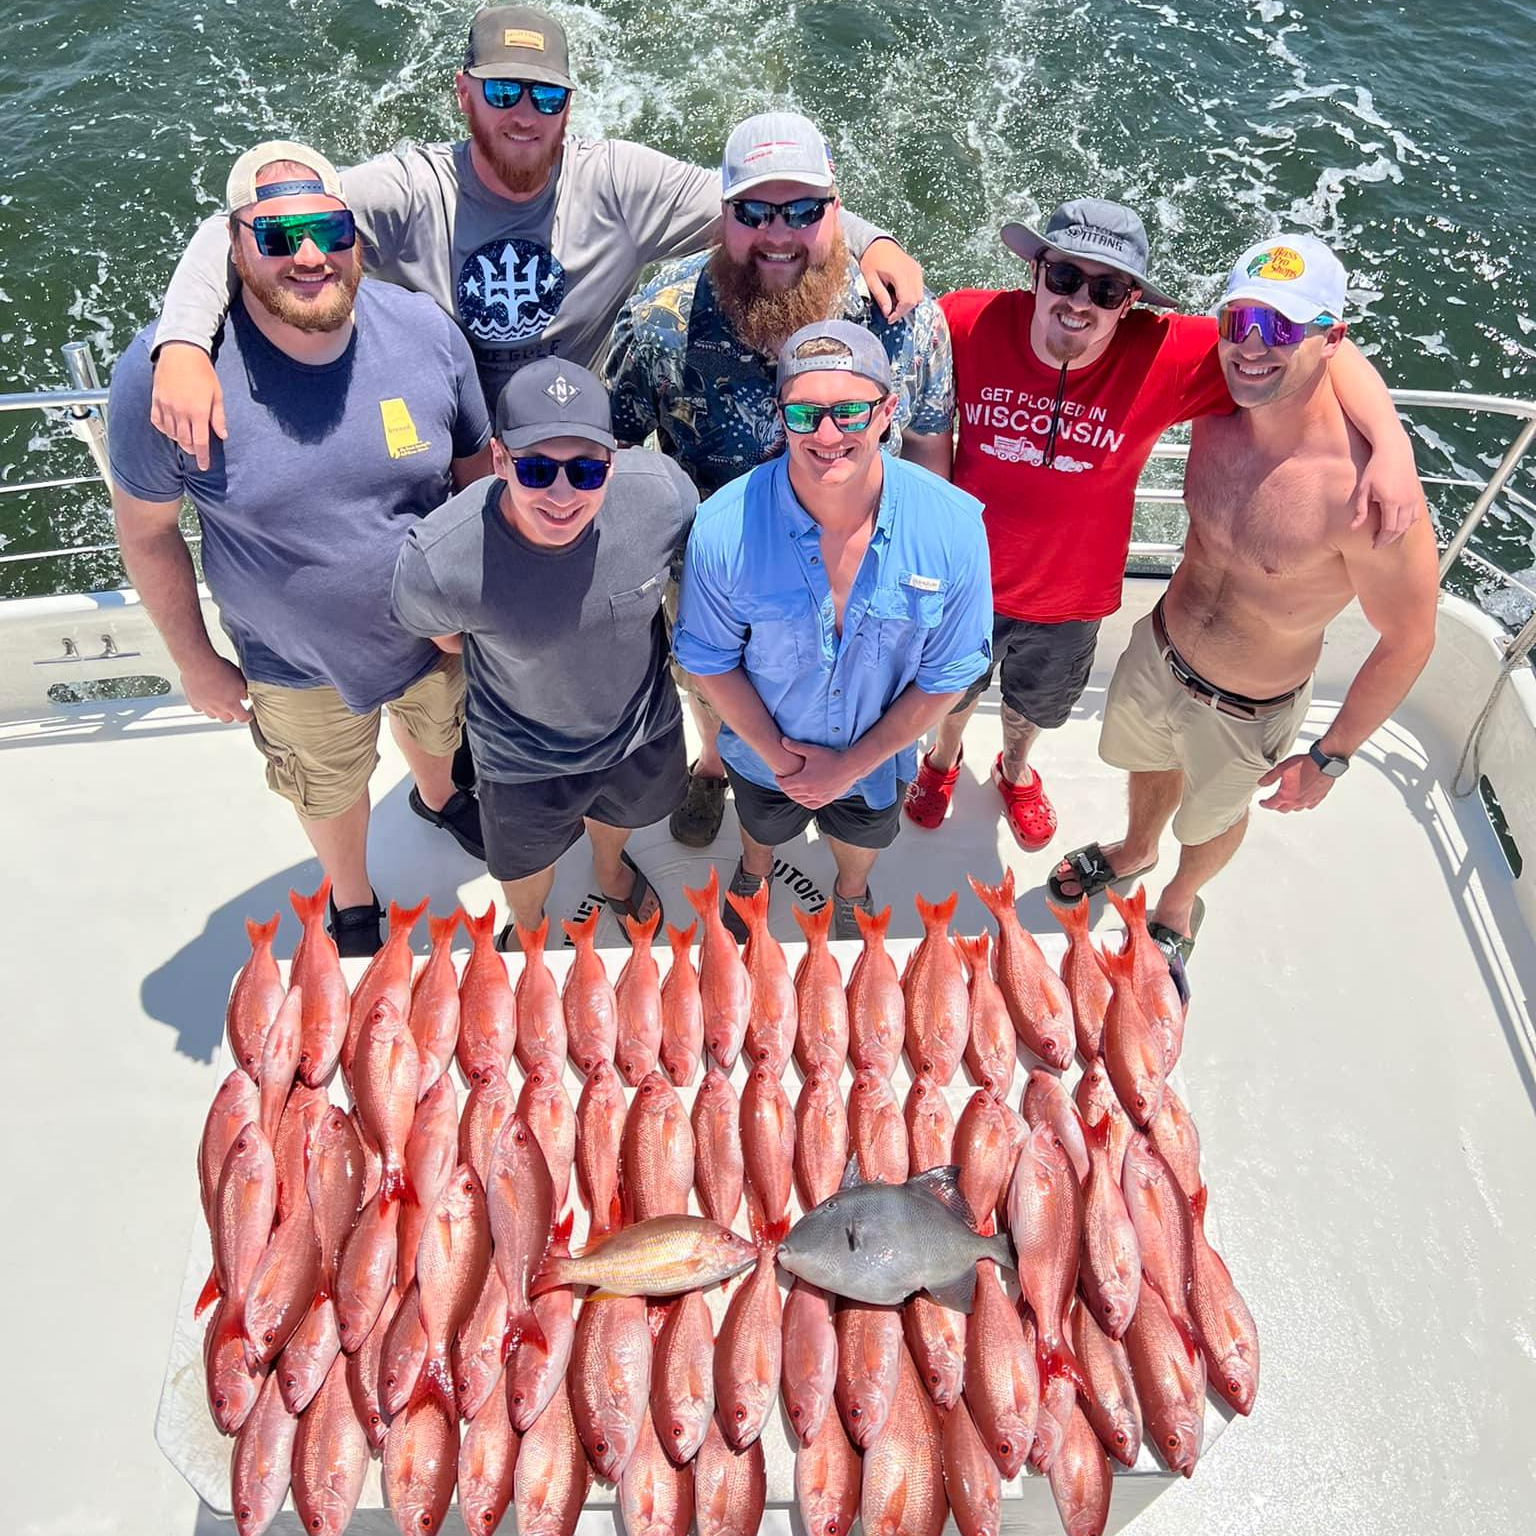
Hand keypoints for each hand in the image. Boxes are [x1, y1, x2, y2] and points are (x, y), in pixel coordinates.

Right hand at [151, 342, 226, 471]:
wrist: (181, 352)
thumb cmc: (203, 373)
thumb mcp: (217, 394)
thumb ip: (218, 417)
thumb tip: (222, 435)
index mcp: (198, 411)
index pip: (200, 442)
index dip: (203, 457)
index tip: (205, 466)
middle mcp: (180, 411)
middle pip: (184, 441)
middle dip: (192, 450)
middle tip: (197, 451)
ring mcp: (166, 406)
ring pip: (171, 433)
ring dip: (179, 439)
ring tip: (186, 438)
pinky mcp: (155, 399)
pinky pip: (158, 422)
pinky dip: (165, 429)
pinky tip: (171, 428)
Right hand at [181, 653, 250, 722]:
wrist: (199, 664)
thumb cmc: (219, 669)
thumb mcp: (240, 678)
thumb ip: (243, 691)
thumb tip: (244, 697)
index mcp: (231, 704)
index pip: (242, 718)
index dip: (246, 717)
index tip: (247, 715)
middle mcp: (218, 708)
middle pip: (227, 719)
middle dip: (232, 715)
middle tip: (233, 708)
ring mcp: (204, 706)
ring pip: (212, 716)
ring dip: (217, 711)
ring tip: (219, 702)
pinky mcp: (193, 701)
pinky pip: (198, 709)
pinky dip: (202, 706)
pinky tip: (205, 699)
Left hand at [775, 737, 860, 808]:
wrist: (850, 767)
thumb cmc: (831, 757)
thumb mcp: (812, 750)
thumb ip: (795, 746)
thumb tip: (782, 740)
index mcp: (803, 781)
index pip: (784, 785)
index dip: (779, 780)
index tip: (779, 775)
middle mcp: (809, 792)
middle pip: (790, 793)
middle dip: (785, 786)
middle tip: (785, 780)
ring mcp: (818, 798)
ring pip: (799, 800)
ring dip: (794, 794)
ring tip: (793, 787)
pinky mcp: (826, 800)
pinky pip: (810, 805)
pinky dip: (804, 801)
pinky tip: (804, 796)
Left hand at [858, 237, 922, 322]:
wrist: (877, 243)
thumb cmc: (872, 259)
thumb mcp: (871, 280)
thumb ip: (881, 296)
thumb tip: (887, 312)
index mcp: (900, 273)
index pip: (907, 300)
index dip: (899, 313)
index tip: (889, 318)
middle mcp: (912, 271)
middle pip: (915, 300)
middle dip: (903, 310)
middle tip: (890, 311)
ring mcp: (916, 270)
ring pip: (919, 295)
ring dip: (907, 303)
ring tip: (893, 299)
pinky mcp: (917, 270)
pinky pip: (918, 288)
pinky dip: (910, 295)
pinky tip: (898, 292)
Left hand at [1256, 752, 1335, 812]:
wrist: (1324, 763)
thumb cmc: (1305, 764)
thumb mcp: (1282, 768)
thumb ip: (1270, 777)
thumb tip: (1261, 783)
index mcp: (1286, 795)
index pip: (1271, 804)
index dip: (1264, 804)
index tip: (1262, 803)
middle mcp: (1297, 801)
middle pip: (1283, 809)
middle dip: (1276, 806)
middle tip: (1273, 802)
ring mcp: (1308, 801)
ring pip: (1296, 809)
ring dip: (1290, 806)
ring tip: (1287, 801)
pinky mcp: (1318, 798)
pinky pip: (1309, 806)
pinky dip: (1304, 804)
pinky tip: (1303, 800)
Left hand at [1351, 446, 1425, 547]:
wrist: (1394, 450)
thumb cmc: (1376, 467)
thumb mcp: (1364, 489)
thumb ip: (1360, 510)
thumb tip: (1354, 527)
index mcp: (1391, 501)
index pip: (1389, 528)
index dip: (1381, 539)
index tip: (1374, 545)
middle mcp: (1405, 501)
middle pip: (1400, 528)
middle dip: (1389, 539)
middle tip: (1379, 543)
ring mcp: (1413, 498)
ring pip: (1409, 523)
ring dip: (1399, 532)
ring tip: (1387, 536)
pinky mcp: (1416, 494)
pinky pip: (1415, 515)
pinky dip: (1408, 523)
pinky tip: (1398, 525)